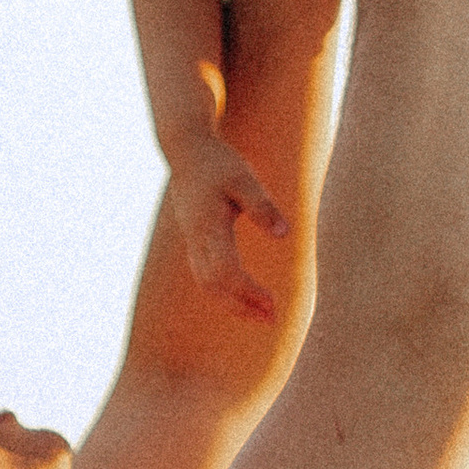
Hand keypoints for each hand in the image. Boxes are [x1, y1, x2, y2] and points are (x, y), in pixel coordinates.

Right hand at [167, 131, 291, 320]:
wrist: (185, 149)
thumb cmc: (217, 161)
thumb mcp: (244, 178)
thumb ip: (262, 206)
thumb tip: (283, 234)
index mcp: (208, 227)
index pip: (227, 272)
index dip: (249, 292)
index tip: (273, 303)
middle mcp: (196, 238)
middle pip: (214, 286)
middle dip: (242, 306)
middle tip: (272, 320)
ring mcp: (192, 240)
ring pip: (206, 284)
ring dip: (232, 303)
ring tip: (260, 314)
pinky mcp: (193, 238)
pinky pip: (204, 274)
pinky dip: (223, 290)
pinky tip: (242, 294)